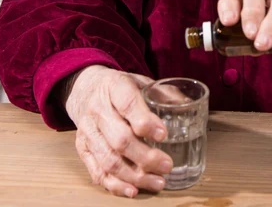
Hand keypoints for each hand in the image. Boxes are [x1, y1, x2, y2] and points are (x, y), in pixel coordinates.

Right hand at [62, 65, 172, 197]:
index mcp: (114, 87)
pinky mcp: (82, 148)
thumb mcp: (140, 80)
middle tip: (167, 165)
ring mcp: (88, 131)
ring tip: (158, 182)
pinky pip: (97, 171)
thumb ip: (163, 93)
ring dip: (134, 176)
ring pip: (109, 160)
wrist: (86, 89)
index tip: (163, 135)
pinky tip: (133, 190)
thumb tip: (189, 104)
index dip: (145, 122)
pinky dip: (115, 185)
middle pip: (120, 139)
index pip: (128, 104)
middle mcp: (98, 110)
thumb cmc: (120, 87)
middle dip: (145, 156)